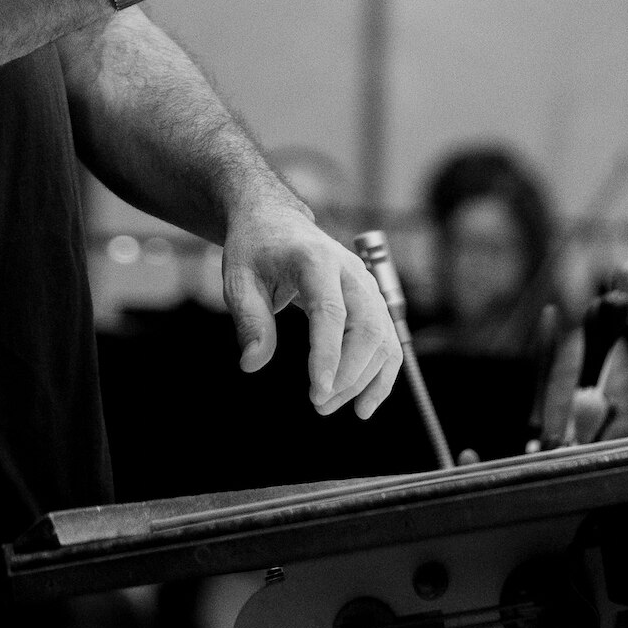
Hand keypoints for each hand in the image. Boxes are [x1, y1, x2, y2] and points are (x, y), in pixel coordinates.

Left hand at [222, 192, 400, 418]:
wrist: (276, 221)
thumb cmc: (256, 250)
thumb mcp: (238, 279)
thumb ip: (249, 320)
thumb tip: (253, 364)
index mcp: (316, 260)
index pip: (330, 311)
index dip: (328, 354)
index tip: (318, 392)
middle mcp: (350, 271)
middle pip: (367, 327)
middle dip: (348, 373)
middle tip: (318, 405)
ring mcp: (366, 284)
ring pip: (383, 338)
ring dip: (363, 380)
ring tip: (329, 406)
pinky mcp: (372, 300)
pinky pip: (388, 340)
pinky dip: (382, 374)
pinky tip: (363, 405)